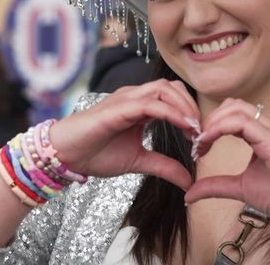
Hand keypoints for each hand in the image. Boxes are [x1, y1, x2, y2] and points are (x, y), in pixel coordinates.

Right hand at [49, 79, 200, 191]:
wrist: (66, 155)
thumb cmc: (96, 153)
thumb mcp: (138, 161)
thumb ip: (164, 166)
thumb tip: (188, 181)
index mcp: (140, 106)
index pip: (173, 96)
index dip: (191, 111)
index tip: (202, 135)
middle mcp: (134, 97)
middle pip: (172, 87)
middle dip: (191, 105)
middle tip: (202, 130)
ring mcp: (126, 99)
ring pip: (164, 89)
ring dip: (184, 106)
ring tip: (195, 128)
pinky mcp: (118, 108)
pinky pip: (150, 104)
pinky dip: (171, 112)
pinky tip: (183, 126)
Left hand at [184, 98, 269, 219]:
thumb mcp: (241, 188)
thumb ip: (216, 185)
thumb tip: (189, 194)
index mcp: (264, 131)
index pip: (233, 113)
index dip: (211, 124)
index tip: (197, 146)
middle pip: (232, 105)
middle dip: (209, 120)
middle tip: (196, 143)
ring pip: (235, 108)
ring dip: (212, 123)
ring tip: (200, 143)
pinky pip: (242, 122)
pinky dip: (219, 128)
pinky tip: (209, 143)